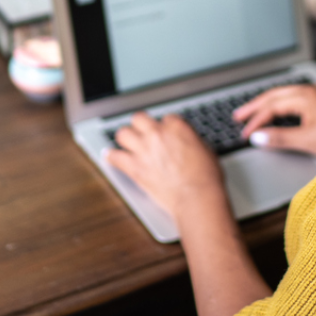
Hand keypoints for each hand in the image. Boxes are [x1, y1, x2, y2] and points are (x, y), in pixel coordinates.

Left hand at [104, 112, 225, 218]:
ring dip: (125, 138)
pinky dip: (111, 157)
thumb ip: (190, 141)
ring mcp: (143, 150)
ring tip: (126, 143)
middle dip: (140, 125)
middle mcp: (157, 134)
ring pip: (122, 133)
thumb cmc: (205, 177)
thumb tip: (186, 143)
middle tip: (141, 132)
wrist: (196, 197)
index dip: (165, 127)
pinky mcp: (134, 167)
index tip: (164, 134)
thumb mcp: (205, 150)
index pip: (165, 118)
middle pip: (139, 118)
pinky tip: (110, 156)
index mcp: (177, 127)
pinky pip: (114, 157)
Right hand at [234, 85, 315, 158]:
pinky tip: (276, 113)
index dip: (256, 121)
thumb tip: (257, 138)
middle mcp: (310, 90)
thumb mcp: (308, 140)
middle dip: (255, 106)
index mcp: (305, 96)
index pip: (271, 107)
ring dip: (267, 105)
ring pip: (284, 95)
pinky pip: (294, 98)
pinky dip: (280, 106)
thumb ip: (280, 138)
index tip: (245, 134)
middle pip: (274, 95)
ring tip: (251, 113)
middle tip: (237, 116)